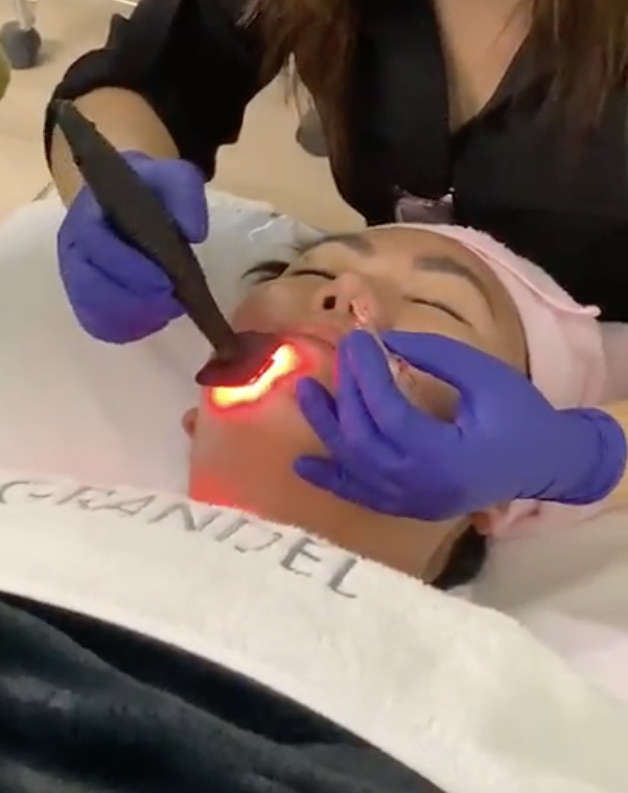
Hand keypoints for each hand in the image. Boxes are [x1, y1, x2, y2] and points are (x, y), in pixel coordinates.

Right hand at [57, 152, 207, 342]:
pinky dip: (131, 327)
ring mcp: (77, 279)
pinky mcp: (87, 302)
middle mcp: (74, 249)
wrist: (131, 199)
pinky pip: (102, 325)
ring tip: (168, 309)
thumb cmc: (148, 191)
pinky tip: (155, 317)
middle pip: (91, 286)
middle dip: (136, 301)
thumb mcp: (170, 177)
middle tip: (173, 303)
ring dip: (136, 317)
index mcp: (87, 213)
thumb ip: (184, 192)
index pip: (94, 243)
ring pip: (96, 311)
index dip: (127, 267)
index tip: (166, 282)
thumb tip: (194, 232)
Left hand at [294, 331, 625, 519]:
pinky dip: (331, 478)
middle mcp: (421, 486)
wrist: (545, 463)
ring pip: (354, 466)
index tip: (357, 340)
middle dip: (346, 393)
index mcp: (446, 456)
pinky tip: (301, 465)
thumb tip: (385, 340)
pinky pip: (360, 494)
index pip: (389, 413)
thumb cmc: (521, 415)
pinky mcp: (408, 506)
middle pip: (364, 439)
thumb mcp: (485, 375)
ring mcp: (411, 502)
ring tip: (306, 392)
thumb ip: (435, 355)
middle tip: (340, 355)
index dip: (367, 374)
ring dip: (327, 429)